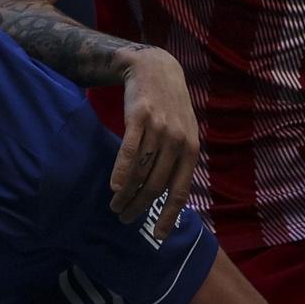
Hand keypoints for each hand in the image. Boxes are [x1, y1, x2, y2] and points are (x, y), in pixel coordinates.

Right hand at [112, 48, 199, 238]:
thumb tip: (167, 192)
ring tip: (115, 205)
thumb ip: (177, 158)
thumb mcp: (182, 131)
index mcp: (191, 149)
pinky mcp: (139, 118)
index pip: (179, 191)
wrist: (155, 68)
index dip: (169, 215)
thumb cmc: (168, 105)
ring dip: (126, 194)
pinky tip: (113, 187)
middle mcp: (178, 142)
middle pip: (156, 185)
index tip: (156, 235)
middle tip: (124, 218)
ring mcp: (159, 129)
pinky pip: (129, 152)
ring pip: (141, 171)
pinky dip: (120, 172)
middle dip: (140, 207)